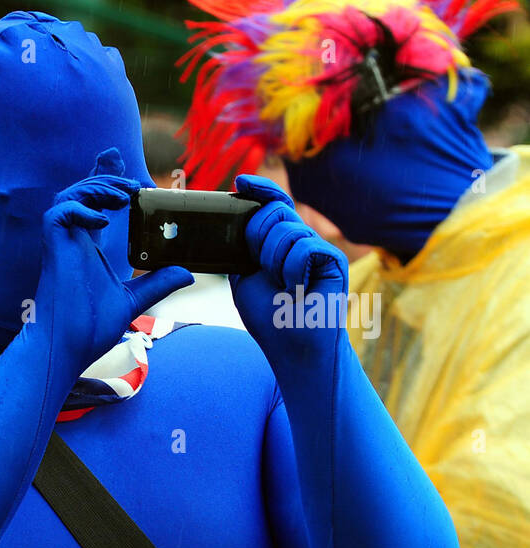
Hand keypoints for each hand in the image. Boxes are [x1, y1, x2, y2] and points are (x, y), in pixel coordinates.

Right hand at [35, 148, 191, 373]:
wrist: (66, 348)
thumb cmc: (90, 329)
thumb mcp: (133, 300)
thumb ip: (157, 282)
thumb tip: (187, 273)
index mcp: (88, 248)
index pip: (95, 205)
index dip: (106, 181)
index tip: (124, 166)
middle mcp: (73, 241)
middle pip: (82, 192)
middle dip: (105, 177)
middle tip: (134, 183)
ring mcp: (62, 244)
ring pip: (71, 195)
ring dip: (98, 188)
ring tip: (125, 196)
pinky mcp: (53, 249)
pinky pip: (59, 213)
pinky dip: (81, 209)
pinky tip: (104, 221)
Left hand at [229, 174, 349, 363]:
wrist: (292, 346)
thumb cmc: (268, 316)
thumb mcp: (243, 278)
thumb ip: (240, 249)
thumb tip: (232, 219)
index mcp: (277, 242)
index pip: (272, 203)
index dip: (259, 189)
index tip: (240, 183)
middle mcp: (299, 240)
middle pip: (275, 211)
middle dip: (259, 239)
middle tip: (264, 270)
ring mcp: (317, 247)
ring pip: (287, 230)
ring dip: (274, 262)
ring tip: (283, 287)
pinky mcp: (333, 258)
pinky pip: (305, 246)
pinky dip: (292, 271)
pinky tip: (297, 289)